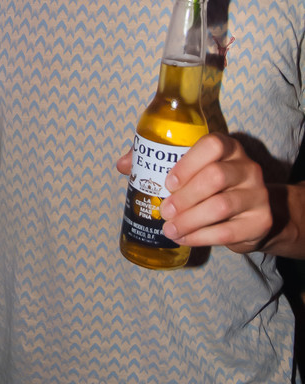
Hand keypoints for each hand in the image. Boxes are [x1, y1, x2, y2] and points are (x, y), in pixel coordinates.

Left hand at [158, 133, 271, 252]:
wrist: (251, 212)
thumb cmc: (211, 185)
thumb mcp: (192, 168)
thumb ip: (157, 161)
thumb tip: (122, 165)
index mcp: (228, 147)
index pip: (213, 145)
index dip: (188, 163)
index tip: (168, 182)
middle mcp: (247, 167)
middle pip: (216, 176)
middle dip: (185, 196)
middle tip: (164, 211)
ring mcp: (258, 194)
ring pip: (221, 206)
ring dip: (189, 220)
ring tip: (169, 229)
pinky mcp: (261, 222)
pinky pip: (228, 231)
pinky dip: (201, 237)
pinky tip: (184, 238)